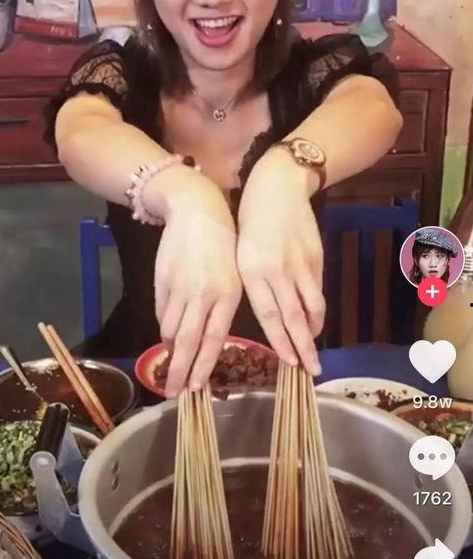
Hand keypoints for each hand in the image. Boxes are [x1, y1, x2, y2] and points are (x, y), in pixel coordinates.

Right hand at [154, 176, 241, 396]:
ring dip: (171, 351)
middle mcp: (202, 295)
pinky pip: (161, 313)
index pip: (213, 339)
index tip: (195, 388)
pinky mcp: (162, 282)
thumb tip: (206, 339)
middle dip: (180, 371)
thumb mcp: (234, 276)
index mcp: (227, 294)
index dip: (203, 366)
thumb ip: (221, 308)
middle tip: (173, 394)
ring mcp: (179, 289)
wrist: (196, 211)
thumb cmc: (224, 244)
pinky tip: (168, 337)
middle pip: (187, 342)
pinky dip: (164, 328)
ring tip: (172, 367)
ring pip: (170, 330)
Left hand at [237, 150, 324, 373]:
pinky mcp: (316, 258)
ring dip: (313, 332)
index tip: (290, 363)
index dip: (281, 342)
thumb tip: (264, 316)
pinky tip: (313, 321)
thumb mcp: (240, 254)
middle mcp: (277, 272)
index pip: (269, 316)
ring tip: (313, 351)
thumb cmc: (249, 221)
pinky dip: (316, 310)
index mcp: (252, 272)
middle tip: (312, 371)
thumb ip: (252, 285)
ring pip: (312, 307)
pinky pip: (317, 291)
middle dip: (303, 348)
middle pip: (293, 318)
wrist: (278, 186)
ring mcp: (300, 265)